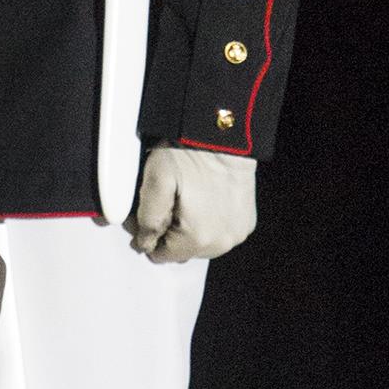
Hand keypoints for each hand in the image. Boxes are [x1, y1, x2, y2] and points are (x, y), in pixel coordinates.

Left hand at [128, 141, 257, 262]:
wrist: (225, 134)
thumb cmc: (190, 153)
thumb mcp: (156, 180)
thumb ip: (146, 218)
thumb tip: (143, 244)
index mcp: (197, 238)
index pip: (159, 255)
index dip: (146, 234)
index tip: (143, 212)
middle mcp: (221, 243)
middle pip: (180, 251)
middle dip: (167, 231)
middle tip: (163, 200)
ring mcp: (236, 233)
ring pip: (200, 244)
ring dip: (188, 228)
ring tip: (184, 198)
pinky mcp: (246, 222)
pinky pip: (218, 232)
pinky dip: (207, 222)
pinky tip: (202, 199)